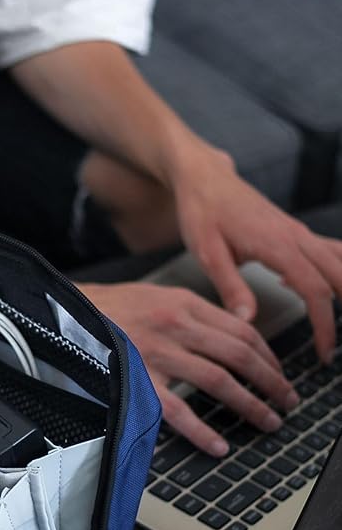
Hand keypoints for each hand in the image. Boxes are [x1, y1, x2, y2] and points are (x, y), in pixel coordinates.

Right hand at [77, 281, 299, 454]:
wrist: (59, 315)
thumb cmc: (106, 309)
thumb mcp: (155, 296)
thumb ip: (193, 312)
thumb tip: (234, 329)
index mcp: (182, 303)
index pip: (242, 330)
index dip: (269, 355)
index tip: (279, 373)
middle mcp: (175, 325)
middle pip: (240, 356)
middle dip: (271, 382)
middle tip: (287, 401)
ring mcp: (156, 353)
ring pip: (219, 382)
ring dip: (250, 405)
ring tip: (266, 421)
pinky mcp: (136, 380)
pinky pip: (178, 411)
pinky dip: (203, 431)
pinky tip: (218, 445)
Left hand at [169, 141, 341, 362]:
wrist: (203, 178)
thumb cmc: (202, 212)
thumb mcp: (207, 253)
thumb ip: (230, 287)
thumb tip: (247, 321)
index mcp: (277, 244)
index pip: (315, 290)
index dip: (323, 324)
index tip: (322, 352)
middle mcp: (296, 235)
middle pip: (339, 276)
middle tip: (333, 346)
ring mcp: (298, 231)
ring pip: (340, 261)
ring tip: (336, 322)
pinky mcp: (294, 230)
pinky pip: (328, 250)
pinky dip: (334, 271)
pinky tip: (314, 291)